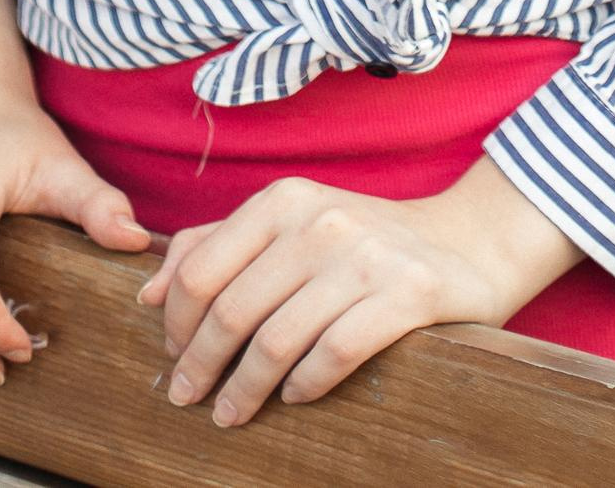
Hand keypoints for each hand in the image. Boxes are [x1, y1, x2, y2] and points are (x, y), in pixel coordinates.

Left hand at [140, 155, 579, 425]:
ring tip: (231, 414)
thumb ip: (216, 245)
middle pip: (232, 311)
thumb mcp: (289, 224)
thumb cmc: (361, 241)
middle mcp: (319, 221)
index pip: (202, 269)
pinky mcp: (405, 296)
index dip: (177, 323)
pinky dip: (304, 385)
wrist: (466, 242)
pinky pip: (333, 354)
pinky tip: (294, 398)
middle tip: (189, 400)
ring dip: (244, 390)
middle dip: (201, 366)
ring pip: (276, 340)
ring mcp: (364, 258)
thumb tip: (147, 293)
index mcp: (284, 200)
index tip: (173, 358)